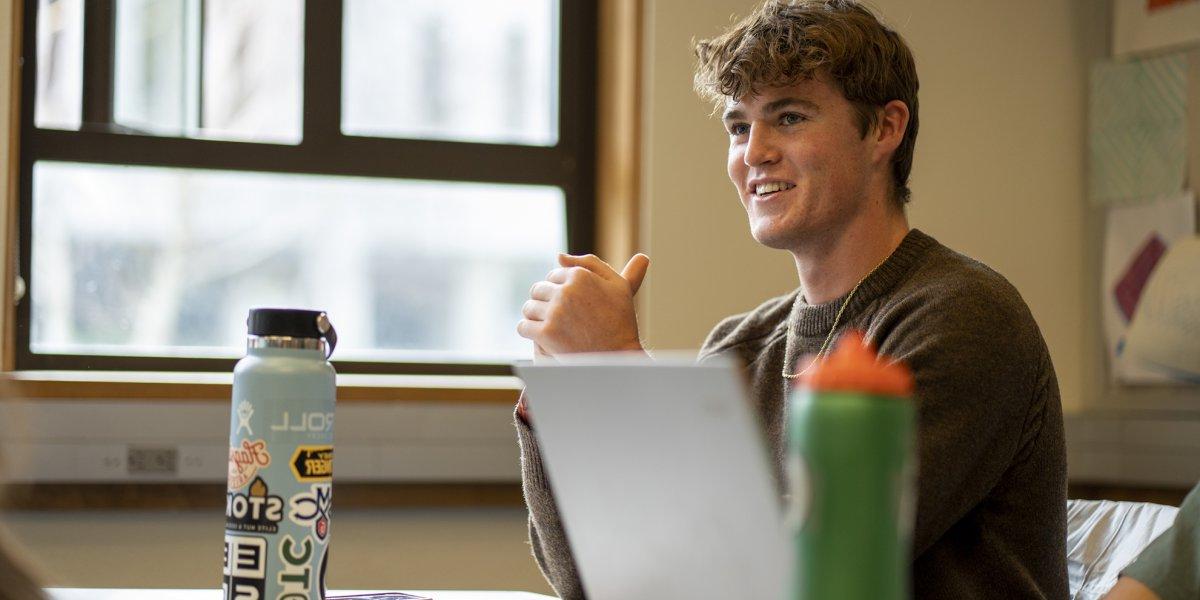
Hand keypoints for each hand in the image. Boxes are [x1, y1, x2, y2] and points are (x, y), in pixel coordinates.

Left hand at [518, 253, 649, 354]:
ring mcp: (556, 312)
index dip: (559, 290)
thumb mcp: (617, 285)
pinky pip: (523, 326)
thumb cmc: (619, 321)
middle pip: (538, 290)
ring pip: (529, 308)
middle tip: (558, 317)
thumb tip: (558, 256)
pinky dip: (529, 332)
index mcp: (581, 276)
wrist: (618, 358)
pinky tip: (541, 337)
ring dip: (536, 317)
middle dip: (545, 302)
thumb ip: (590, 263)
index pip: (554, 275)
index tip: (569, 304)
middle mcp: (566, 291)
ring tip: (550, 327)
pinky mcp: (547, 333)